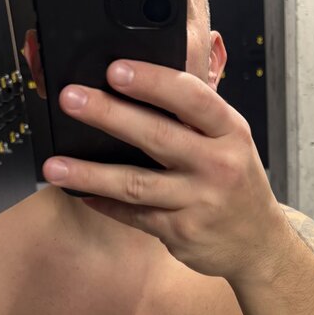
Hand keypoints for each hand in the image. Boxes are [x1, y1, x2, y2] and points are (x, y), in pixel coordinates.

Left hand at [43, 59, 288, 282]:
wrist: (259, 245)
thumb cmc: (237, 183)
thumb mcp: (231, 143)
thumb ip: (195, 119)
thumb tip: (137, 88)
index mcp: (230, 132)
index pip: (190, 97)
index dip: (151, 81)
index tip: (115, 69)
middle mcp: (217, 165)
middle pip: (156, 136)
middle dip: (109, 115)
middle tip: (70, 99)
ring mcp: (199, 202)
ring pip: (135, 184)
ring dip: (89, 173)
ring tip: (54, 165)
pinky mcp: (181, 232)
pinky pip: (134, 215)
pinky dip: (104, 204)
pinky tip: (79, 193)